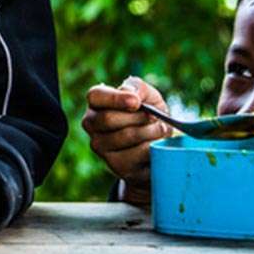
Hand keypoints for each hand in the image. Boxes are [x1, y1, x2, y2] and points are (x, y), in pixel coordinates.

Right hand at [81, 76, 169, 205]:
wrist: (158, 144)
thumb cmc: (148, 114)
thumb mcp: (147, 96)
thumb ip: (139, 88)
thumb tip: (132, 94)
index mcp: (96, 103)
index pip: (96, 96)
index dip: (115, 98)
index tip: (137, 102)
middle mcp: (91, 125)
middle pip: (108, 119)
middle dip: (137, 117)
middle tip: (155, 116)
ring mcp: (100, 147)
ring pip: (124, 136)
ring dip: (149, 131)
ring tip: (161, 129)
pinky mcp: (115, 165)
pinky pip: (135, 154)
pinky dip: (151, 147)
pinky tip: (157, 143)